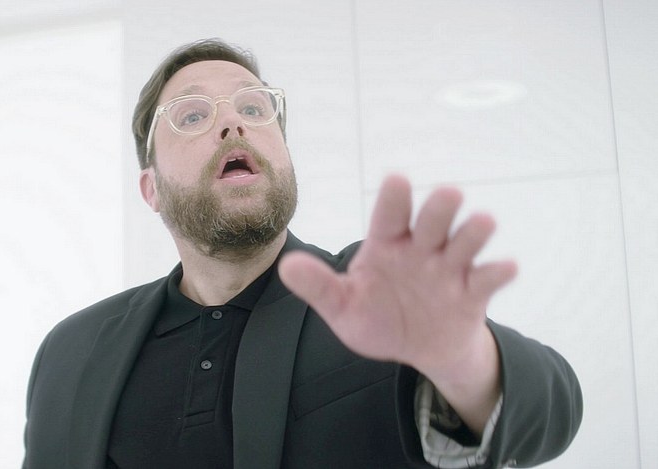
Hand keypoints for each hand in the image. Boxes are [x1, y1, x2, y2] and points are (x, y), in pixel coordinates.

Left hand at [278, 175, 516, 378]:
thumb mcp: (343, 307)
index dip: (394, 200)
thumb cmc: (379, 317)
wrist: (418, 348)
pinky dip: (497, 272)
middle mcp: (421, 248)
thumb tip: (285, 266)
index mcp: (386, 245)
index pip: (389, 217)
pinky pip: (487, 279)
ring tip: (482, 223)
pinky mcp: (472, 293)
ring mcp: (449, 268)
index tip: (397, 180)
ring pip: (464, 242)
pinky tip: (505, 267)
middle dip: (439, 209)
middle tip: (448, 195)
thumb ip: (319, 287)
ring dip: (473, 232)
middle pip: (432, 221)